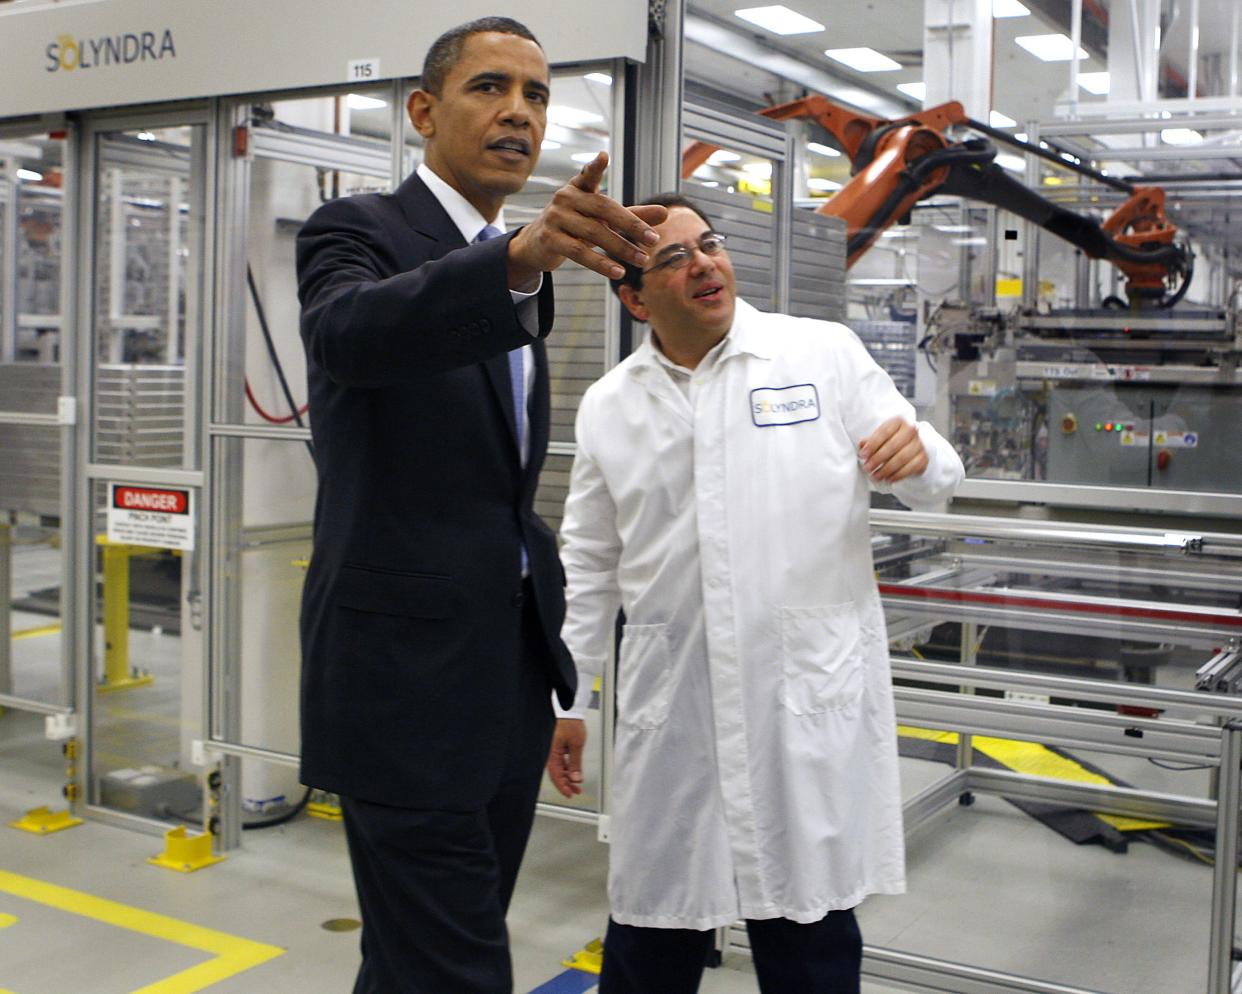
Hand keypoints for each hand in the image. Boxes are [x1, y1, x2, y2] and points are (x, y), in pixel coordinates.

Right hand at [507, 152, 667, 286]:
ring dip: (621, 248)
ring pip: (594, 233)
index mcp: (579, 187)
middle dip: (631, 225)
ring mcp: (556, 217)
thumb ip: (633, 215)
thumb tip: (666, 213)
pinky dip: (601, 263)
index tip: (603, 157)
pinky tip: (619, 272)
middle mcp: (565, 198)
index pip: (588, 175)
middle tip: (654, 240)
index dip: (595, 167)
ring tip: (642, 260)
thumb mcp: (603, 218)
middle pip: (603, 208)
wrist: (538, 244)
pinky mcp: (550, 239)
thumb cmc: (577, 226)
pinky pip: (579, 252)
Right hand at [546, 718, 586, 797]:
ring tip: (577, 784)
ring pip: (560, 769)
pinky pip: (561, 762)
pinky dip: (568, 769)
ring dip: (568, 777)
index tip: (569, 793)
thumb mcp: (576, 744)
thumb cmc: (569, 723)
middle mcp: (551, 753)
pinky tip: (574, 773)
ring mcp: (554, 751)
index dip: (562, 786)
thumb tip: (576, 778)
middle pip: (557, 774)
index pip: (555, 775)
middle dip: (566, 784)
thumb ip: (575, 762)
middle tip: (575, 791)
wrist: (569, 711)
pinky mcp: (558, 748)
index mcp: (552, 753)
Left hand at [859, 417, 927, 482]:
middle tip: (867, 468)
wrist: (912, 447)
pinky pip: (909, 468)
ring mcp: (918, 444)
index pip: (884, 432)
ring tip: (875, 475)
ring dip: (886, 469)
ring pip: (901, 458)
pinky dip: (897, 475)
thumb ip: (870, 440)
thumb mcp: (880, 437)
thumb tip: (862, 445)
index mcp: (898, 422)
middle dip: (877, 459)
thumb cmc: (892, 440)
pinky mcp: (923, 458)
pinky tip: (888, 478)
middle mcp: (910, 431)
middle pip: (893, 446)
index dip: (872, 444)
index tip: (863, 455)